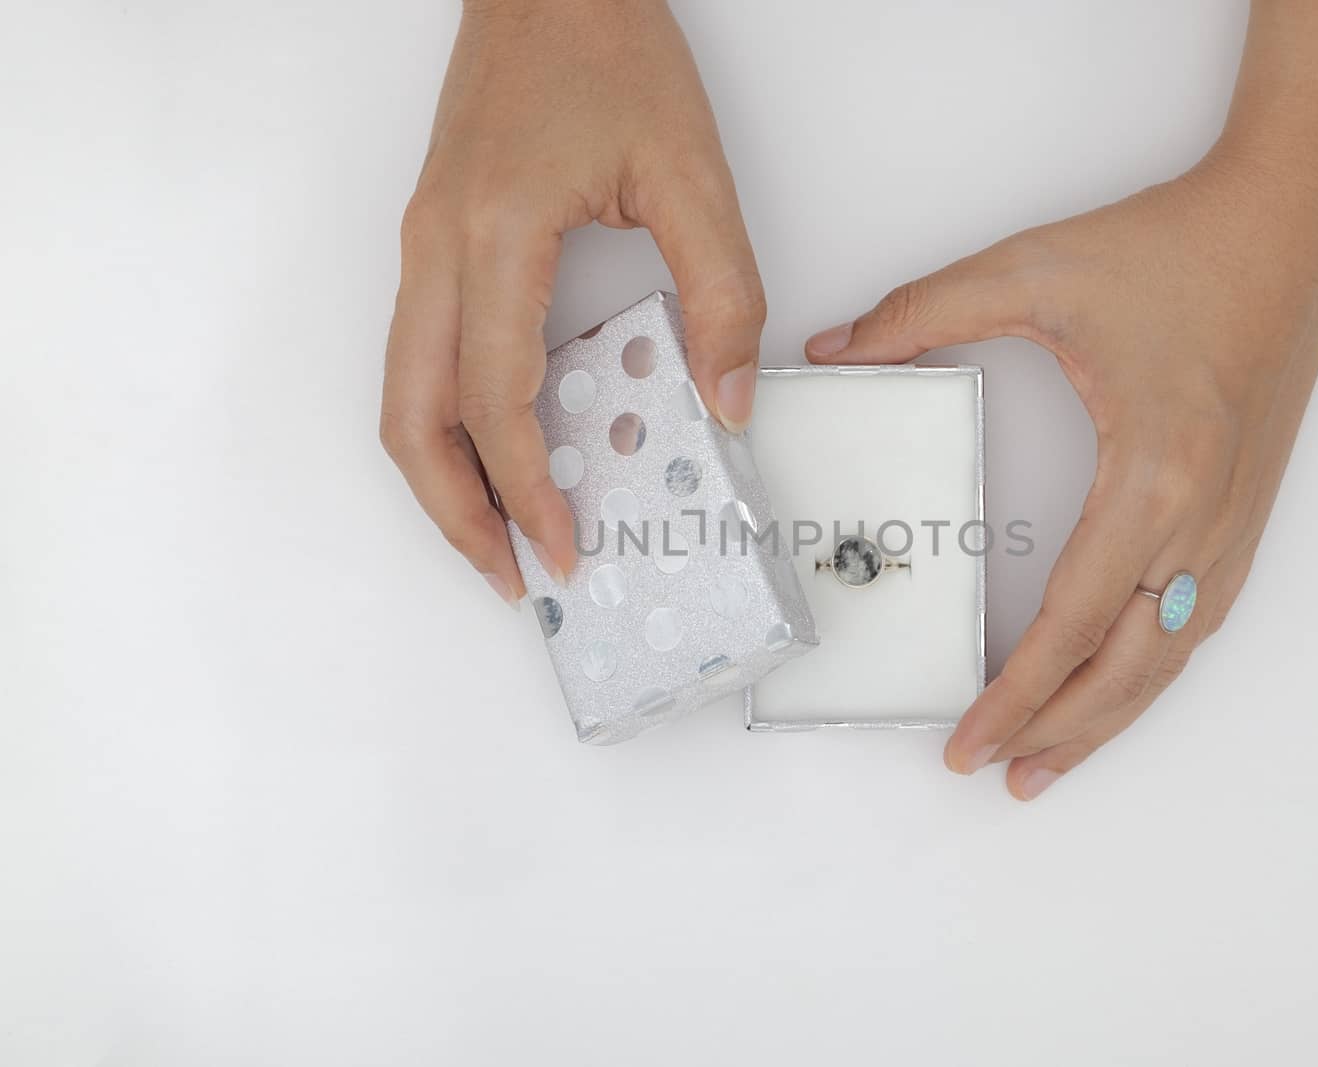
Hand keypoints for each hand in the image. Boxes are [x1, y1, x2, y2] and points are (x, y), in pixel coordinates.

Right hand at [380, 0, 763, 604]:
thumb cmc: (605, 45)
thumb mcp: (691, 171)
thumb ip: (722, 292)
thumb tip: (727, 398)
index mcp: (494, 232)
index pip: (496, 400)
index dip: (528, 488)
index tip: (567, 545)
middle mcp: (436, 246)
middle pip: (411, 418)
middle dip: (455, 512)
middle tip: (511, 573)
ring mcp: (422, 243)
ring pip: (399, 392)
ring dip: (438, 476)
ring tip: (495, 530)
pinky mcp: (432, 237)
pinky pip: (417, 356)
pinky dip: (444, 423)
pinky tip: (497, 448)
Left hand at [805, 153, 1317, 798]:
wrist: (1289, 219)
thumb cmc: (1173, 245)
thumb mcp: (1033, 272)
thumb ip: (920, 313)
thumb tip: (833, 349)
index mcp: (1152, 473)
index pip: (1071, 621)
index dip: (1015, 695)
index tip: (966, 742)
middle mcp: (1204, 518)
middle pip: (1128, 666)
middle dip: (1058, 731)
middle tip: (993, 772)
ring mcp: (1236, 522)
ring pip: (1172, 656)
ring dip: (1110, 718)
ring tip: (1049, 763)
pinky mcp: (1248, 511)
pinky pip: (1198, 620)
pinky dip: (1152, 670)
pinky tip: (1120, 688)